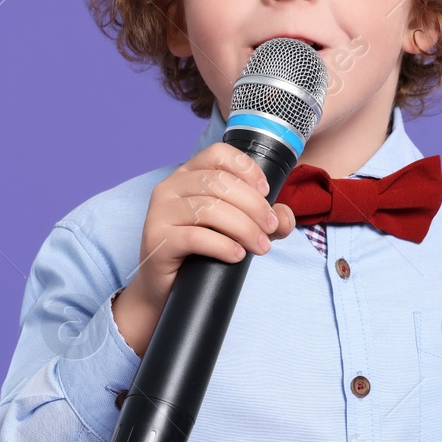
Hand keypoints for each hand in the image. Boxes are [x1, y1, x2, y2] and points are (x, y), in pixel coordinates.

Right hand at [112, 143, 296, 356]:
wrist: (167, 288)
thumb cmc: (202, 251)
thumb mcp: (238, 228)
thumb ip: (266, 218)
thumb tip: (284, 217)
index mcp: (188, 174)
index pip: (219, 153)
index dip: (247, 169)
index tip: (266, 192)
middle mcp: (170, 187)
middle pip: (219, 182)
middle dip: (253, 206)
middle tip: (270, 229)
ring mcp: (160, 212)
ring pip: (208, 209)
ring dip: (244, 228)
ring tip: (261, 246)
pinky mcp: (157, 240)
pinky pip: (195, 237)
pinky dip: (223, 245)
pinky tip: (237, 255)